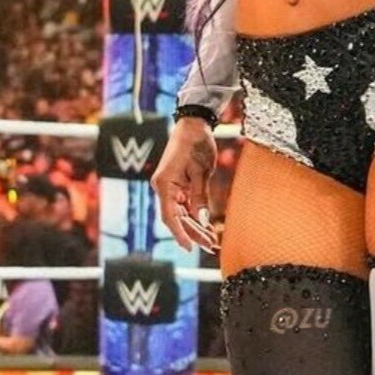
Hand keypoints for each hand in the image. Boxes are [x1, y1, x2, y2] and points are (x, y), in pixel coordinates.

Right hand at [151, 119, 218, 252]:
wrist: (193, 126)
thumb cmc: (196, 145)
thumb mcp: (202, 172)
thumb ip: (200, 196)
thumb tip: (203, 220)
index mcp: (164, 184)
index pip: (170, 216)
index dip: (179, 234)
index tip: (189, 248)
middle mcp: (163, 188)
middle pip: (177, 218)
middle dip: (193, 233)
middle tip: (211, 246)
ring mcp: (170, 187)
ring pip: (181, 214)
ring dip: (195, 227)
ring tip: (211, 241)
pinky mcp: (177, 186)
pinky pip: (185, 206)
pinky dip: (195, 216)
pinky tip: (207, 227)